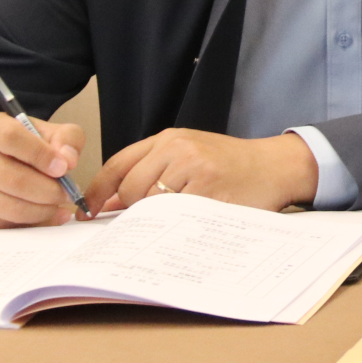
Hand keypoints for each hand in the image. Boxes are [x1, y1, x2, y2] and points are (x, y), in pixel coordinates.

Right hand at [0, 113, 85, 228]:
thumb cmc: (24, 144)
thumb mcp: (48, 131)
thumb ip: (66, 138)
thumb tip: (68, 161)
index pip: (12, 138)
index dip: (41, 155)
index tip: (63, 168)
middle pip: (12, 179)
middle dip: (48, 191)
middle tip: (68, 193)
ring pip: (9, 206)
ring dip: (42, 210)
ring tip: (60, 204)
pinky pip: (5, 224)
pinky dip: (33, 223)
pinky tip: (49, 215)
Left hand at [82, 129, 318, 213]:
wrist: (274, 166)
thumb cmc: (231, 164)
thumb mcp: (190, 155)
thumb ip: (152, 171)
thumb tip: (111, 202)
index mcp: (170, 138)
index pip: (119, 163)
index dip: (98, 190)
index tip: (87, 211)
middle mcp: (179, 147)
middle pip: (132, 187)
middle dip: (135, 209)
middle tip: (153, 218)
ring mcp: (194, 167)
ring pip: (152, 203)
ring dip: (158, 218)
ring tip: (180, 216)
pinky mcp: (209, 189)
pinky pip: (176, 215)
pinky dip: (176, 224)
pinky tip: (190, 222)